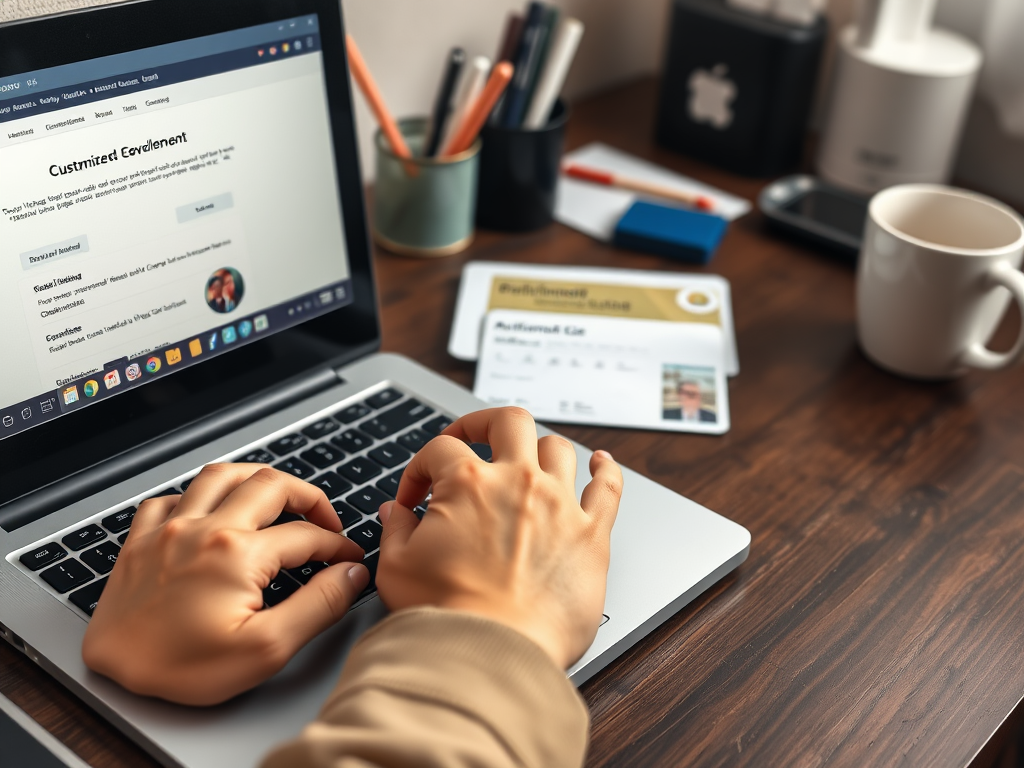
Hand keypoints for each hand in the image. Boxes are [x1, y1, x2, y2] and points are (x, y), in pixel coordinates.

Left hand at [82, 464, 368, 704]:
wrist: (113, 675)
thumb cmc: (183, 668)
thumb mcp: (266, 648)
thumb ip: (318, 605)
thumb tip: (351, 574)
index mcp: (238, 553)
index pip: (306, 535)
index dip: (337, 546)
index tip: (350, 560)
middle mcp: (204, 528)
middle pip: (271, 485)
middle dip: (308, 498)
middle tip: (325, 521)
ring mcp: (168, 529)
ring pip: (220, 475)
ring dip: (257, 479)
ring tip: (278, 495)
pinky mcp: (140, 541)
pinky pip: (170, 497)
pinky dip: (197, 496)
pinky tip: (209, 511)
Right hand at [377, 407, 622, 668]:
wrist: (491, 656)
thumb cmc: (445, 617)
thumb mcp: (397, 567)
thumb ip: (397, 530)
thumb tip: (396, 512)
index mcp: (468, 483)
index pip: (439, 450)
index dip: (419, 470)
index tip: (415, 500)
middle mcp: (518, 482)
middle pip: (508, 422)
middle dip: (484, 424)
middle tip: (472, 440)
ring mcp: (560, 504)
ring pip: (557, 448)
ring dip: (539, 449)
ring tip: (528, 459)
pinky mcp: (591, 535)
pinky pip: (609, 487)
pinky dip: (606, 469)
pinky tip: (601, 462)